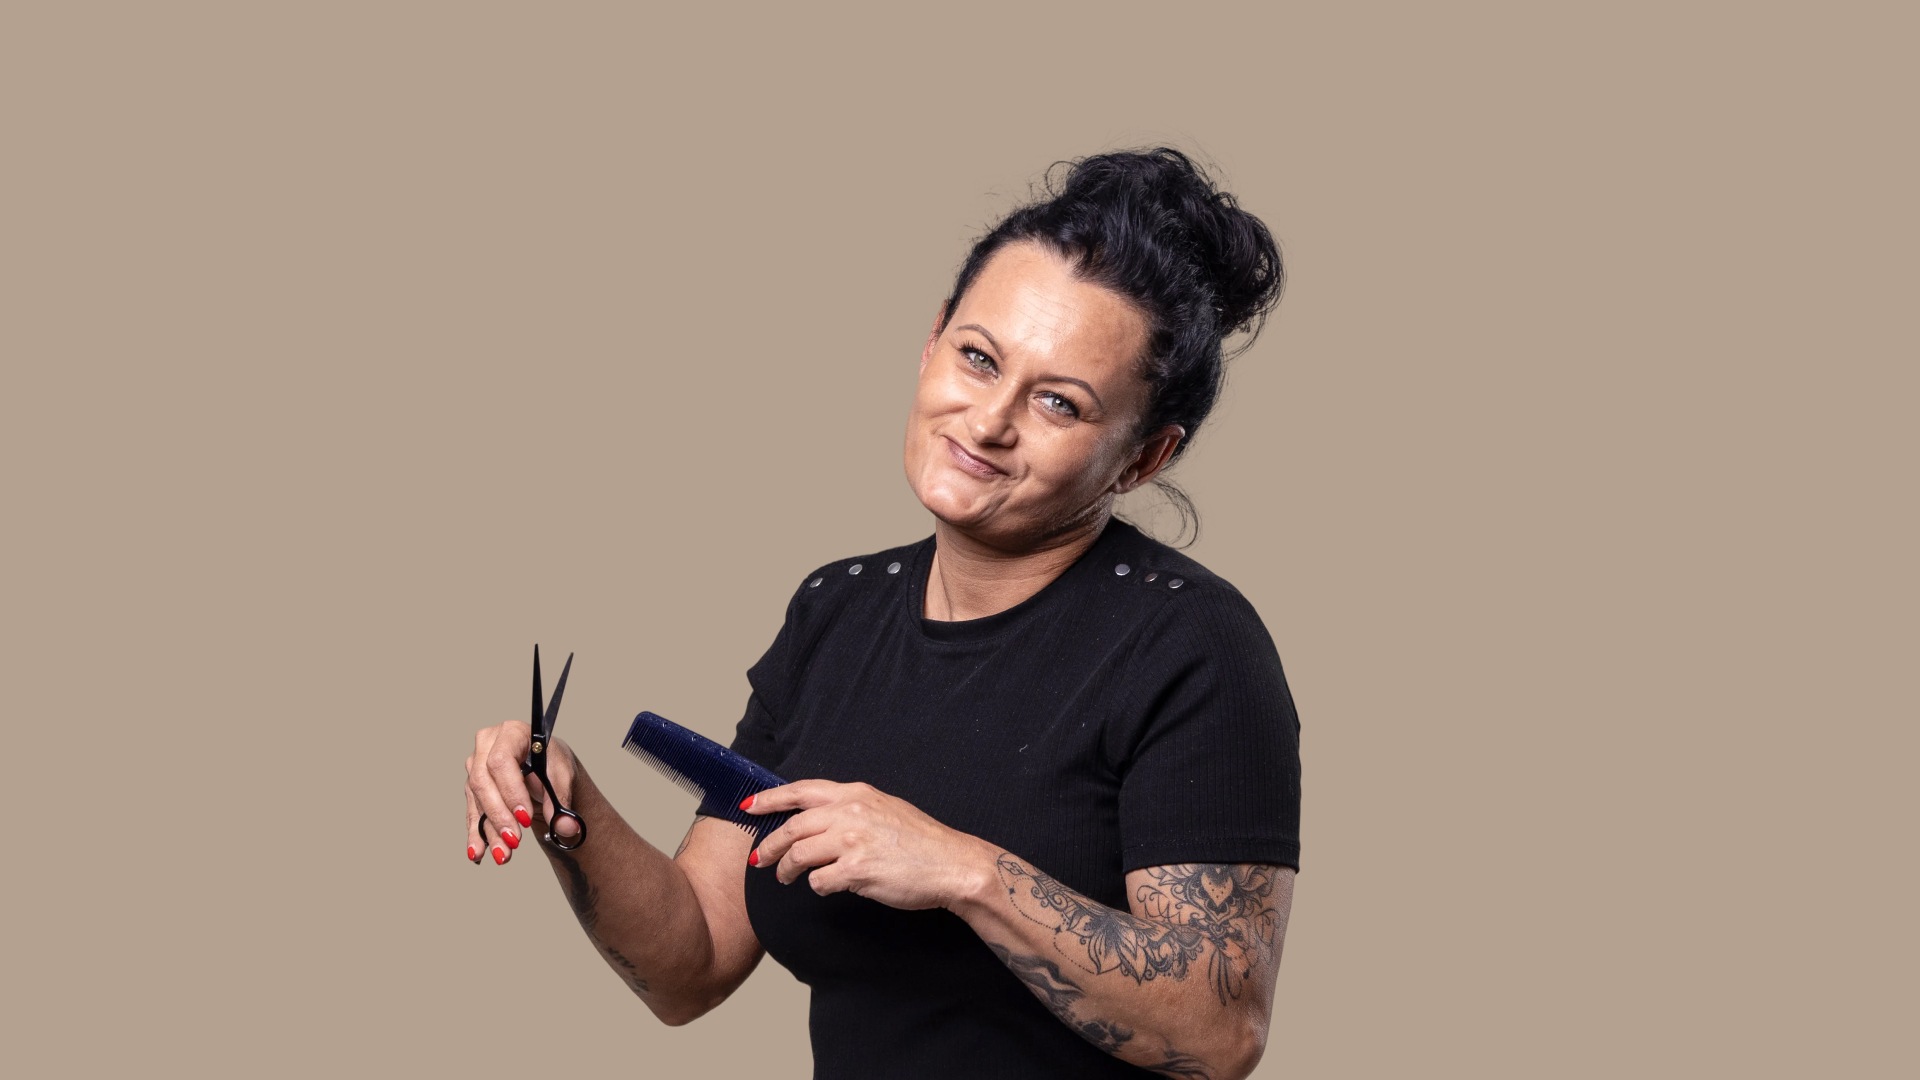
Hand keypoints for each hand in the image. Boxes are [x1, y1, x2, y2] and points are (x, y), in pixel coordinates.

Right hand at [463, 721, 580, 864]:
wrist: (544, 770)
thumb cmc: (552, 765)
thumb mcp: (563, 776)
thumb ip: (562, 800)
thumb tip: (566, 828)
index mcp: (511, 733)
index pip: (501, 761)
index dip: (510, 791)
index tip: (525, 817)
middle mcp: (486, 746)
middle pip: (483, 782)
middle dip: (499, 815)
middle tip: (515, 841)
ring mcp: (475, 767)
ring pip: (478, 802)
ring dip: (490, 832)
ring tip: (504, 856)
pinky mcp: (472, 788)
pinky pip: (472, 814)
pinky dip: (477, 836)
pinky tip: (479, 854)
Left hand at [744, 780, 997, 910]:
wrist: (952, 864)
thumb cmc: (921, 842)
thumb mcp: (884, 809)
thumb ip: (852, 809)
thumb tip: (819, 820)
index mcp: (856, 794)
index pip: (801, 791)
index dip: (770, 799)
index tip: (750, 807)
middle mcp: (850, 813)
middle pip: (792, 827)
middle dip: (768, 845)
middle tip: (758, 859)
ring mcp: (853, 841)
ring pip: (798, 854)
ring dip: (786, 869)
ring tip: (785, 878)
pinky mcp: (857, 870)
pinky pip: (819, 881)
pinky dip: (817, 887)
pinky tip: (827, 887)